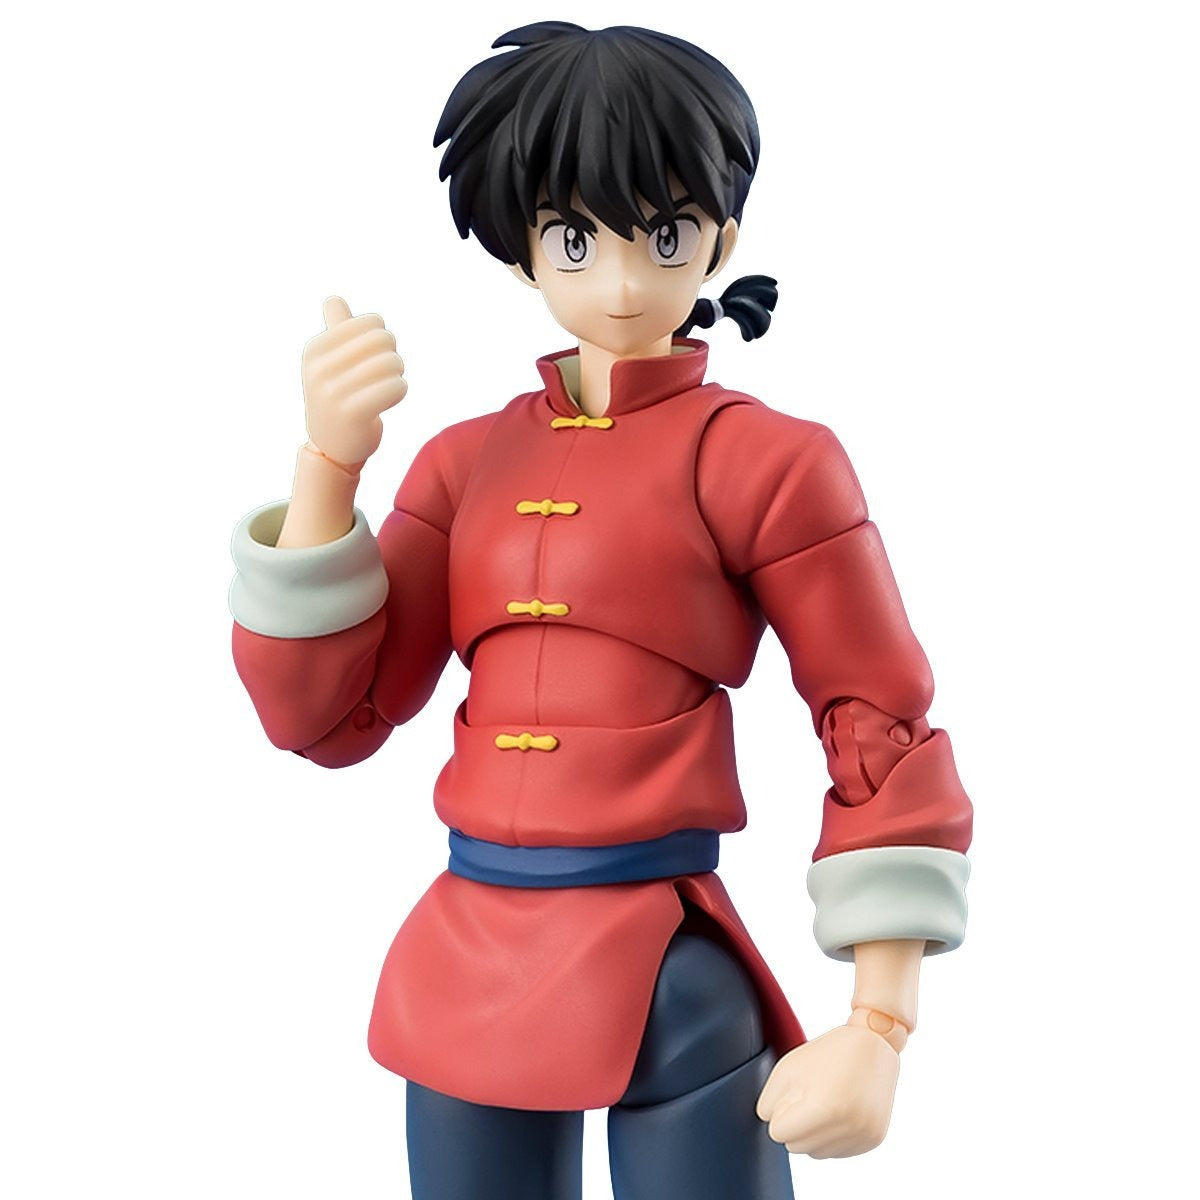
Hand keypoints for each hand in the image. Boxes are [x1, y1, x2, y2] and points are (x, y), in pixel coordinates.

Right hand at [301, 296, 407, 465]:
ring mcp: (332, 392)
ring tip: (388, 385)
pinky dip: (400, 390)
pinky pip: (395, 387)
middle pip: (383, 340)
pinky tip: (390, 398)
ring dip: (398, 374)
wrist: (333, 446)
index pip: (371, 323)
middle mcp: (319, 369)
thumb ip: (336, 330)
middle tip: (386, 373)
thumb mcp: (332, 362)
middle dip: (392, 355)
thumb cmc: (339, 396)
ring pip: (391, 362)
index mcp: (315, 349)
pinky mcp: (352, 414)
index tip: (374, 356)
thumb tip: (333, 299)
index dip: (383, 337)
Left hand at [755, 1023, 899, 1157]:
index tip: (793, 1095)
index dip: (780, 1113)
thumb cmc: (827, 1052)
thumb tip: (770, 1126)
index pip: (778, 1133)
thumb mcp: (788, 1068)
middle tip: (809, 1096)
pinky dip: (833, 1136)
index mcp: (824, 1107)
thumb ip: (769, 1102)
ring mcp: (863, 1134)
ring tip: (826, 1102)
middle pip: (796, 1147)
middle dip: (796, 1125)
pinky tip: (840, 1110)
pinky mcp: (874, 1138)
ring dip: (814, 1133)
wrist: (874, 1043)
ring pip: (817, 1153)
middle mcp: (847, 1126)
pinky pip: (838, 1152)